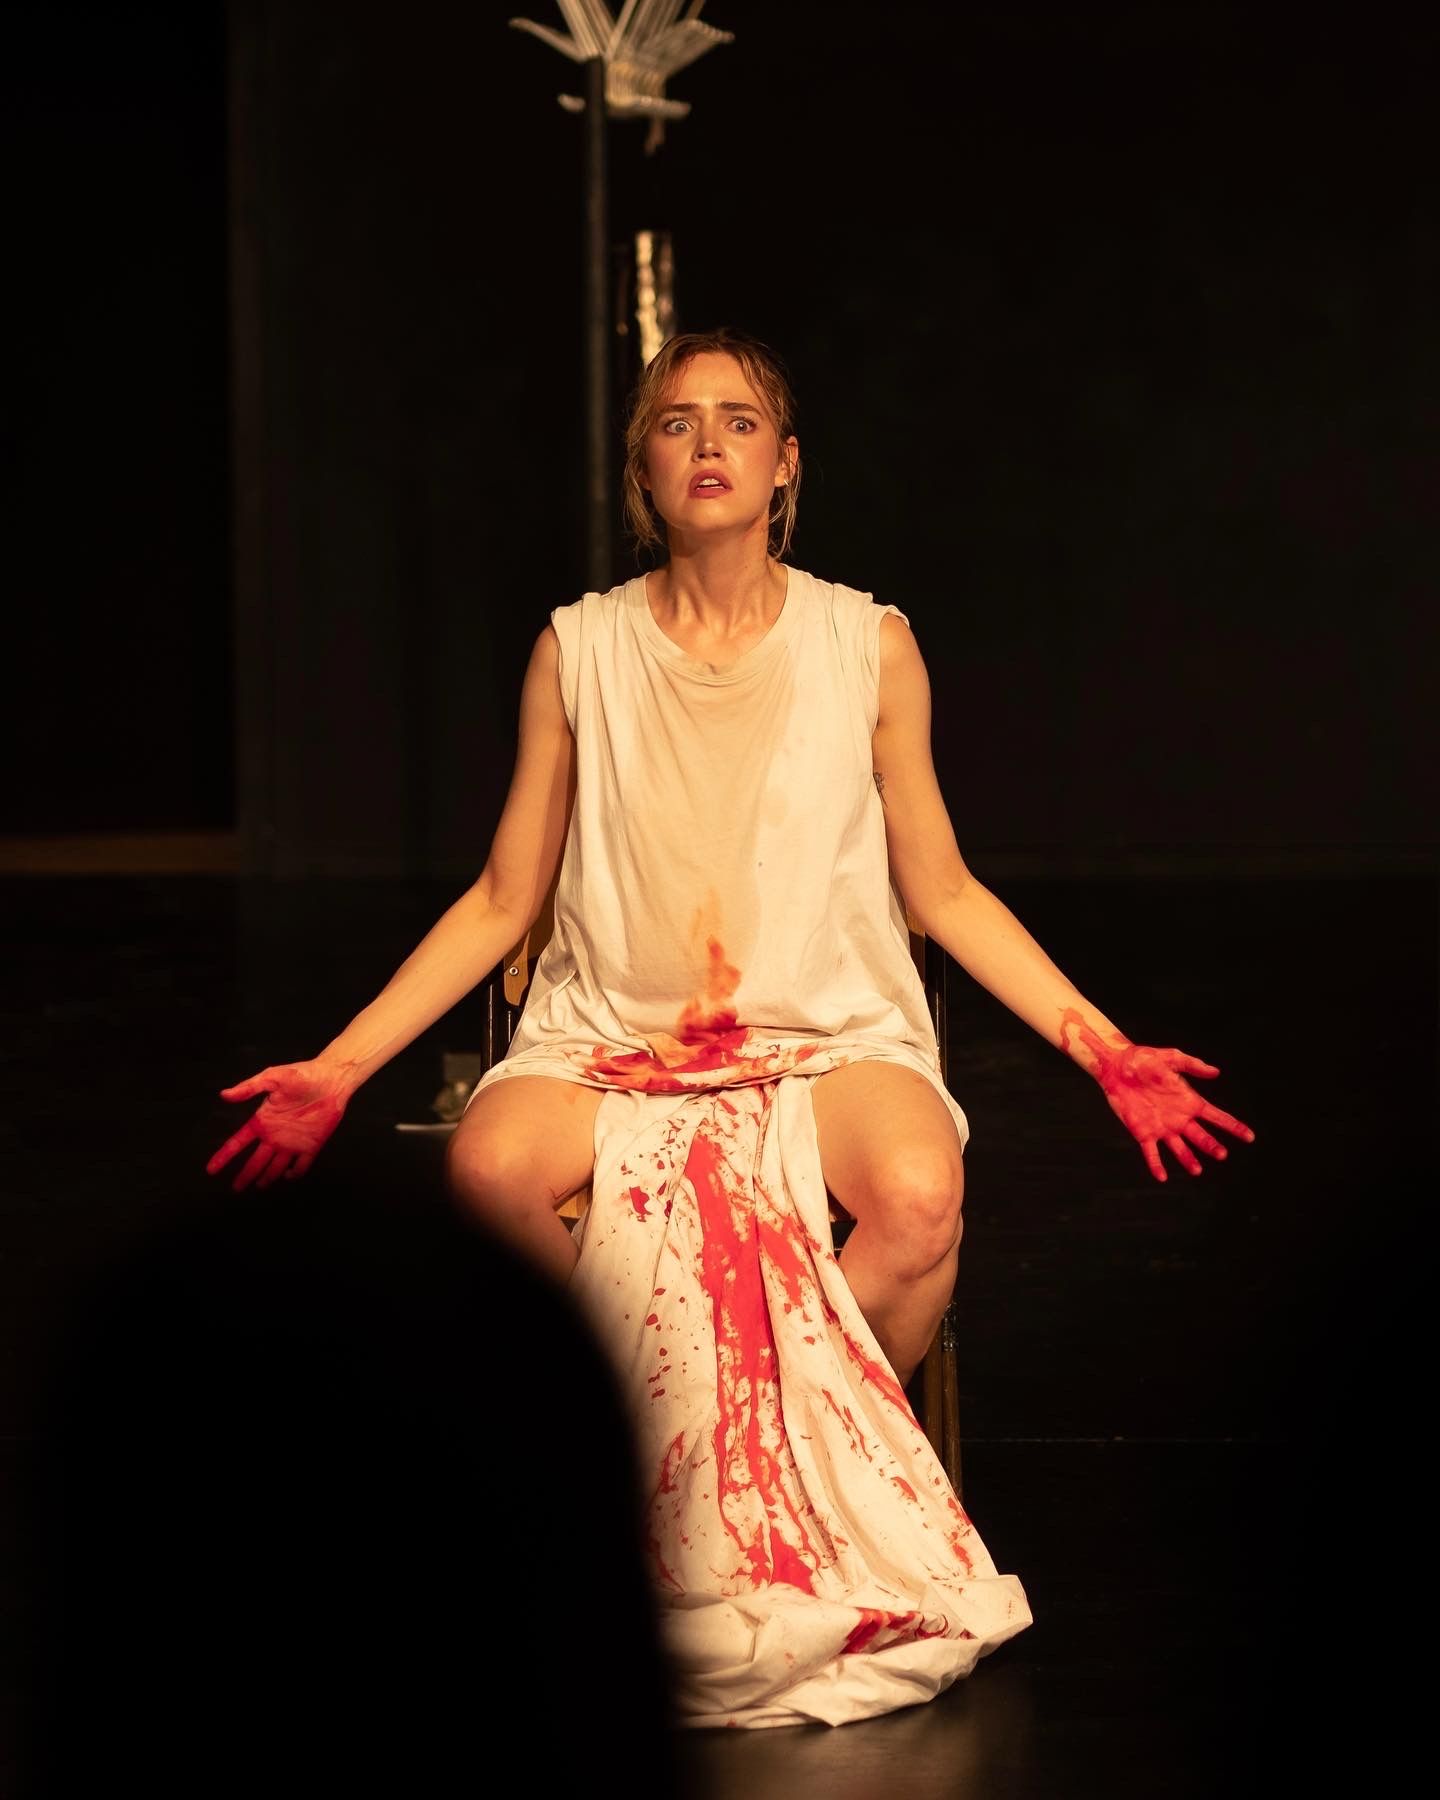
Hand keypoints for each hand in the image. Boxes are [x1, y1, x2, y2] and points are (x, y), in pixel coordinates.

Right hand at [206, 1061, 354, 1190]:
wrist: (331, 1079)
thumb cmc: (301, 1075)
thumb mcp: (272, 1077)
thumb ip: (249, 1087)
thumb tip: (224, 1095)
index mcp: (262, 1121)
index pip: (238, 1143)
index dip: (224, 1156)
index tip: (211, 1170)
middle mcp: (274, 1136)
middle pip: (255, 1161)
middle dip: (245, 1175)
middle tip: (235, 1189)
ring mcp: (293, 1142)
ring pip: (276, 1167)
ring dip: (267, 1178)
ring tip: (259, 1187)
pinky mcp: (311, 1145)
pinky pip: (301, 1165)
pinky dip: (294, 1174)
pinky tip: (288, 1177)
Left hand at [1091, 1042, 1254, 1182]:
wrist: (1116, 1066)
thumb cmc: (1144, 1059)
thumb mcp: (1170, 1058)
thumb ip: (1192, 1065)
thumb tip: (1215, 1072)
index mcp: (1189, 1101)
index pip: (1217, 1117)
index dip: (1233, 1127)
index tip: (1250, 1137)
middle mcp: (1179, 1118)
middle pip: (1201, 1136)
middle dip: (1211, 1146)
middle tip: (1221, 1154)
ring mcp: (1162, 1127)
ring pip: (1179, 1149)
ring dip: (1188, 1160)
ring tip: (1197, 1171)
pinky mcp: (1142, 1132)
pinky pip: (1151, 1152)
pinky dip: (1156, 1165)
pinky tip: (1162, 1177)